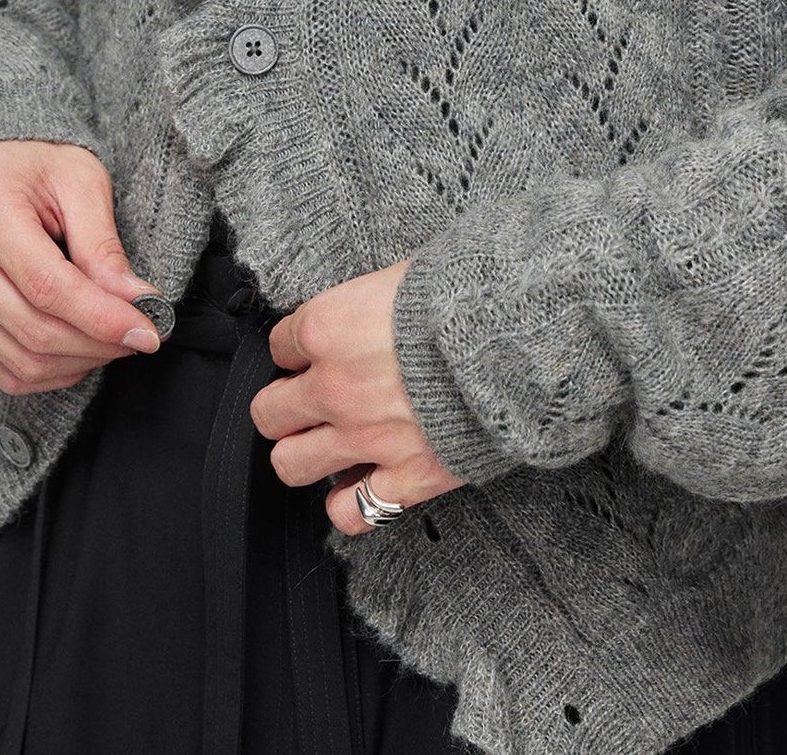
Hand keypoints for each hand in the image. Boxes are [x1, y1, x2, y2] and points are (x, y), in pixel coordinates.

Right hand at [0, 140, 167, 392]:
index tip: (147, 330)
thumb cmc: (32, 164)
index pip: (47, 287)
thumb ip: (102, 243)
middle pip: (33, 329)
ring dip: (79, 362)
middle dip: (97, 343)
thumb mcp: (80, 179)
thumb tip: (135, 301)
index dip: (101, 317)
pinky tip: (80, 351)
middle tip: (139, 334)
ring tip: (114, 339)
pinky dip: (51, 373)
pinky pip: (4, 369)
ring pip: (21, 360)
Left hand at [248, 257, 468, 534]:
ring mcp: (365, 437)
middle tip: (305, 404)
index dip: (296, 349)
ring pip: (292, 464)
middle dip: (283, 407)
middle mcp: (335, 387)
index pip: (280, 345)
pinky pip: (350, 511)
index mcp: (328, 328)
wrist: (516, 340)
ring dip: (304, 456)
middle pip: (270, 412)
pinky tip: (360, 486)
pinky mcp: (404, 477)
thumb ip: (371, 302)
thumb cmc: (466, 296)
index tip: (311, 352)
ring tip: (324, 447)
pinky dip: (350, 504)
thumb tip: (372, 308)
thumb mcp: (403, 275)